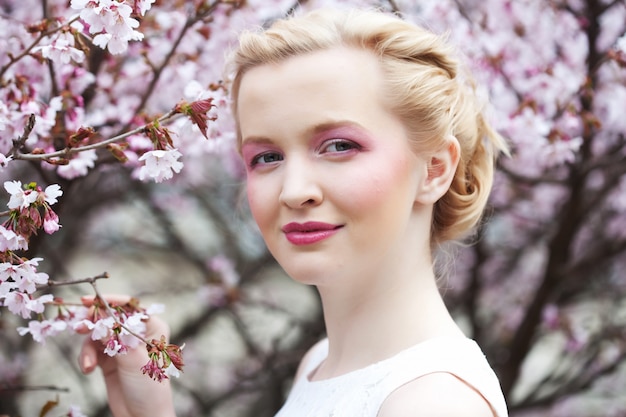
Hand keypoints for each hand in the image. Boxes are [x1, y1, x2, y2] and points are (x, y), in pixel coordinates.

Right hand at [78, 295, 176, 416]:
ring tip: (88, 363)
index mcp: (152, 328)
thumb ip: (118, 339)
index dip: (110, 301)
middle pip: (110, 317)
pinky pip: (92, 350)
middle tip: (79, 326)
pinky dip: (87, 357)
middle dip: (94, 322)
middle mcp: (137, 333)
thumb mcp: (135, 360)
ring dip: (88, 346)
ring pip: (97, 334)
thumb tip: (102, 318)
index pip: (130, 307)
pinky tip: (88, 370)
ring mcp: (122, 346)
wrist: (142, 416)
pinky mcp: (109, 359)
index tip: (90, 301)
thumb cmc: (149, 387)